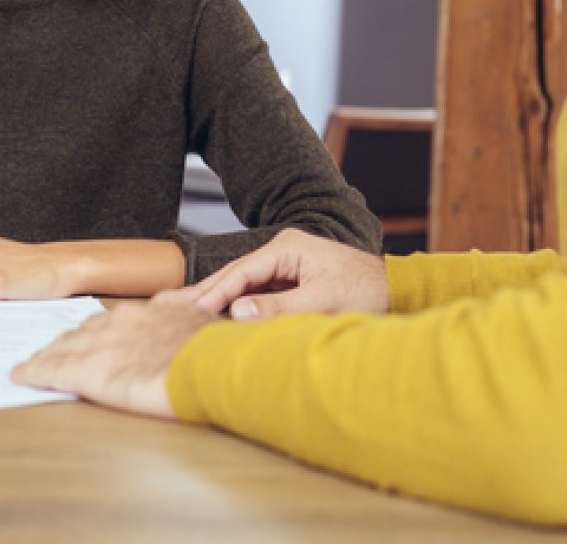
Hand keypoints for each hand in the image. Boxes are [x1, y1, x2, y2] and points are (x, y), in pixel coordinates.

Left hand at [11, 300, 214, 417]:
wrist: (214, 364)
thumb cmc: (218, 351)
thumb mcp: (206, 325)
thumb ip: (189, 323)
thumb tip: (195, 324)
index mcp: (148, 311)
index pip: (110, 319)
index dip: (94, 332)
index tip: (87, 338)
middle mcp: (119, 322)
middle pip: (82, 330)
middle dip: (65, 341)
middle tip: (50, 351)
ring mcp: (102, 345)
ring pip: (63, 347)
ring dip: (47, 355)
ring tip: (34, 363)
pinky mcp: (89, 371)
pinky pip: (52, 370)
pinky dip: (34, 372)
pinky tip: (21, 376)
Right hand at [173, 228, 389, 319]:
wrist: (397, 293)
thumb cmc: (368, 292)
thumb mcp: (324, 301)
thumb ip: (280, 307)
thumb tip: (237, 312)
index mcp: (288, 247)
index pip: (242, 271)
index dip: (216, 292)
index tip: (193, 310)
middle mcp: (282, 252)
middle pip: (235, 274)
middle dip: (204, 291)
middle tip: (168, 305)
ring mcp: (285, 268)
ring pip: (242, 285)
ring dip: (216, 300)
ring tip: (182, 312)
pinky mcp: (289, 284)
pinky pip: (255, 295)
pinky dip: (235, 307)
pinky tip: (216, 319)